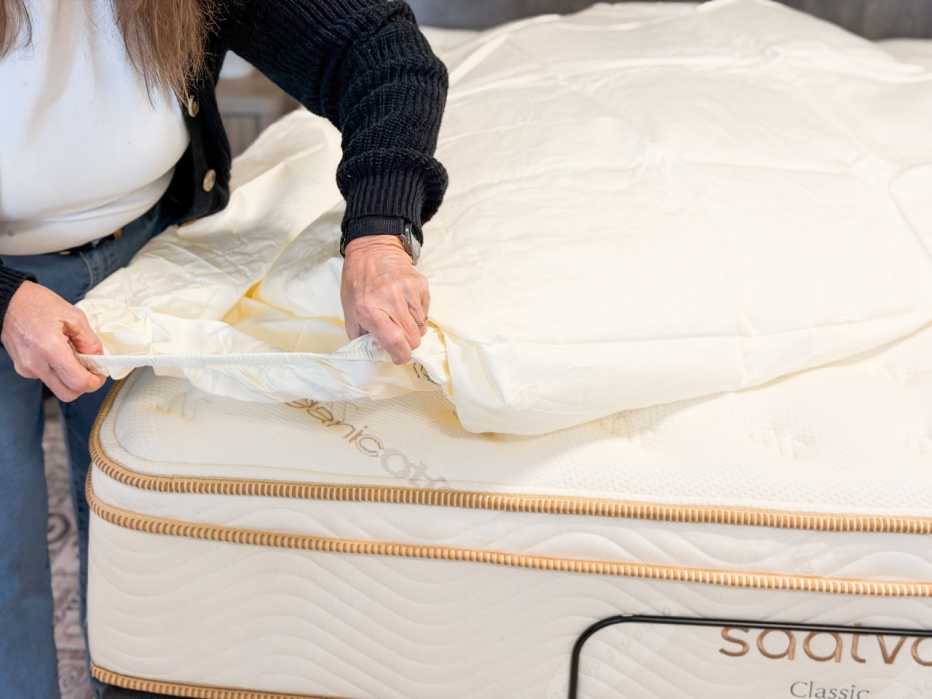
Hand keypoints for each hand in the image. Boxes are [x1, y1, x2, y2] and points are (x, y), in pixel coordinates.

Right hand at [1, 281, 105, 401]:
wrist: (9, 302)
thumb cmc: (37, 304)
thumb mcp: (74, 316)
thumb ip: (90, 341)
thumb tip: (98, 358)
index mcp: (51, 349)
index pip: (78, 382)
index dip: (95, 382)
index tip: (100, 374)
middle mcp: (36, 364)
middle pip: (68, 394)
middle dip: (83, 385)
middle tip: (90, 369)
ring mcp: (27, 368)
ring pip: (57, 387)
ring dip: (70, 378)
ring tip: (71, 355)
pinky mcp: (22, 368)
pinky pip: (46, 377)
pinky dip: (57, 371)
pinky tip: (57, 353)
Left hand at [341, 235, 428, 364]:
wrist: (373, 250)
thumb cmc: (358, 282)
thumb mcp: (349, 309)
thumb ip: (360, 334)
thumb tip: (375, 352)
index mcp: (370, 309)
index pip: (395, 340)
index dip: (400, 355)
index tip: (398, 357)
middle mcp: (391, 300)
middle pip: (413, 338)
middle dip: (407, 343)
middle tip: (398, 337)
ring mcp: (409, 291)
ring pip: (422, 326)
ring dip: (413, 328)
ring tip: (400, 318)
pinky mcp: (420, 284)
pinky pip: (426, 311)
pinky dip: (418, 314)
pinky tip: (406, 305)